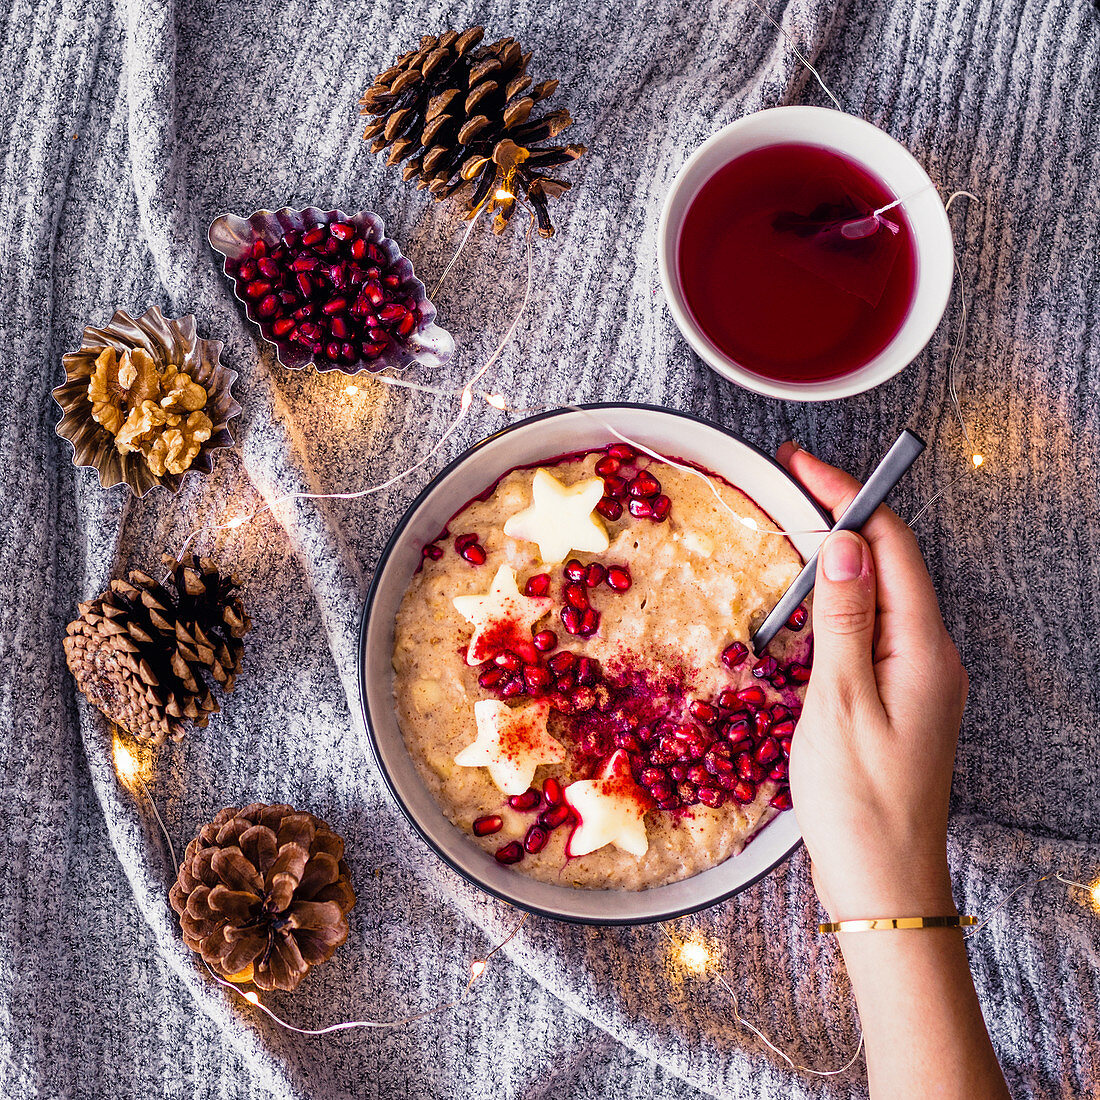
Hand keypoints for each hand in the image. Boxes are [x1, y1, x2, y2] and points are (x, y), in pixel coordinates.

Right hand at [778, 443, 967, 921]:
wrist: (884, 883)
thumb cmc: (858, 802)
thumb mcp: (839, 703)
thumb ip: (843, 619)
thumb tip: (844, 543)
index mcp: (923, 649)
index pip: (889, 545)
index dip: (848, 494)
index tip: (801, 463)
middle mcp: (931, 655)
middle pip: (889, 563)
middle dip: (841, 515)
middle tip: (788, 486)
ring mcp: (919, 678)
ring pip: (879, 596)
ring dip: (837, 560)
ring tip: (792, 535)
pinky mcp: (900, 699)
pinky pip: (872, 631)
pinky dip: (838, 604)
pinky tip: (809, 607)